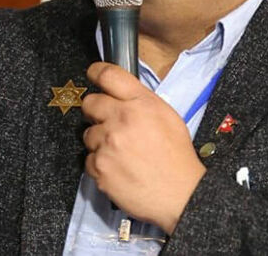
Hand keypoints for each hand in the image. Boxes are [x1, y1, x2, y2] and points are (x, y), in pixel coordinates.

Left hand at [82, 62, 205, 234]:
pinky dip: (100, 164)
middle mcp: (121, 119)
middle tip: (109, 123)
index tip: (93, 74)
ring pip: (88, 134)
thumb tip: (120, 95)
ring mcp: (107, 144)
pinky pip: (89, 159)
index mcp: (141, 104)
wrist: (180, 194)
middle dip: (96, 111)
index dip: (96, 72)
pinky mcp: (99, 167)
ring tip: (120, 152)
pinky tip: (118, 168)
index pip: (108, 75)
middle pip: (89, 103)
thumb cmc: (177, 157)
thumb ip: (140, 101)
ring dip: (99, 141)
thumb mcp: (167, 116)